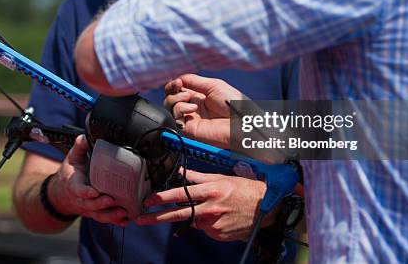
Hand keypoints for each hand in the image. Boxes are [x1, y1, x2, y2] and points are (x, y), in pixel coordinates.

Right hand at [50, 135, 128, 225]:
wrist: (62, 193)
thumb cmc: (71, 173)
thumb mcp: (72, 158)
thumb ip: (79, 147)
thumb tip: (85, 136)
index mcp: (74, 185)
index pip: (78, 190)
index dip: (85, 192)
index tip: (93, 192)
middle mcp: (81, 200)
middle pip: (90, 205)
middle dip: (101, 204)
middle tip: (112, 200)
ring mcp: (89, 209)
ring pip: (98, 215)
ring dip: (111, 216)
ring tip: (124, 213)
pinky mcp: (96, 213)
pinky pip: (105, 219)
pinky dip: (115, 221)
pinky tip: (127, 220)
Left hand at [135, 169, 270, 241]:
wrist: (267, 208)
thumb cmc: (245, 189)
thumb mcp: (221, 178)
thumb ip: (198, 177)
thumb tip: (181, 172)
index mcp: (210, 191)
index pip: (180, 194)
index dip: (162, 198)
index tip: (148, 201)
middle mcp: (210, 208)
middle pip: (178, 214)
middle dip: (157, 217)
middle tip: (141, 219)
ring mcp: (214, 223)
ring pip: (195, 221)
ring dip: (196, 216)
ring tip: (215, 208)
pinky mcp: (219, 235)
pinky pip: (206, 229)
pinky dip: (209, 223)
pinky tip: (222, 217)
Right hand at [164, 74, 244, 147]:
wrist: (240, 122)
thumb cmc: (233, 103)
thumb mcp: (213, 85)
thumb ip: (193, 81)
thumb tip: (177, 79)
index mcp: (199, 96)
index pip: (178, 89)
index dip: (174, 84)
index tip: (178, 82)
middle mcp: (193, 107)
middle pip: (170, 97)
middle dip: (172, 90)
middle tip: (182, 88)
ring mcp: (190, 118)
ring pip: (169, 107)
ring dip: (175, 99)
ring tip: (189, 99)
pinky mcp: (188, 129)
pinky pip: (174, 118)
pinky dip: (180, 109)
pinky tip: (192, 109)